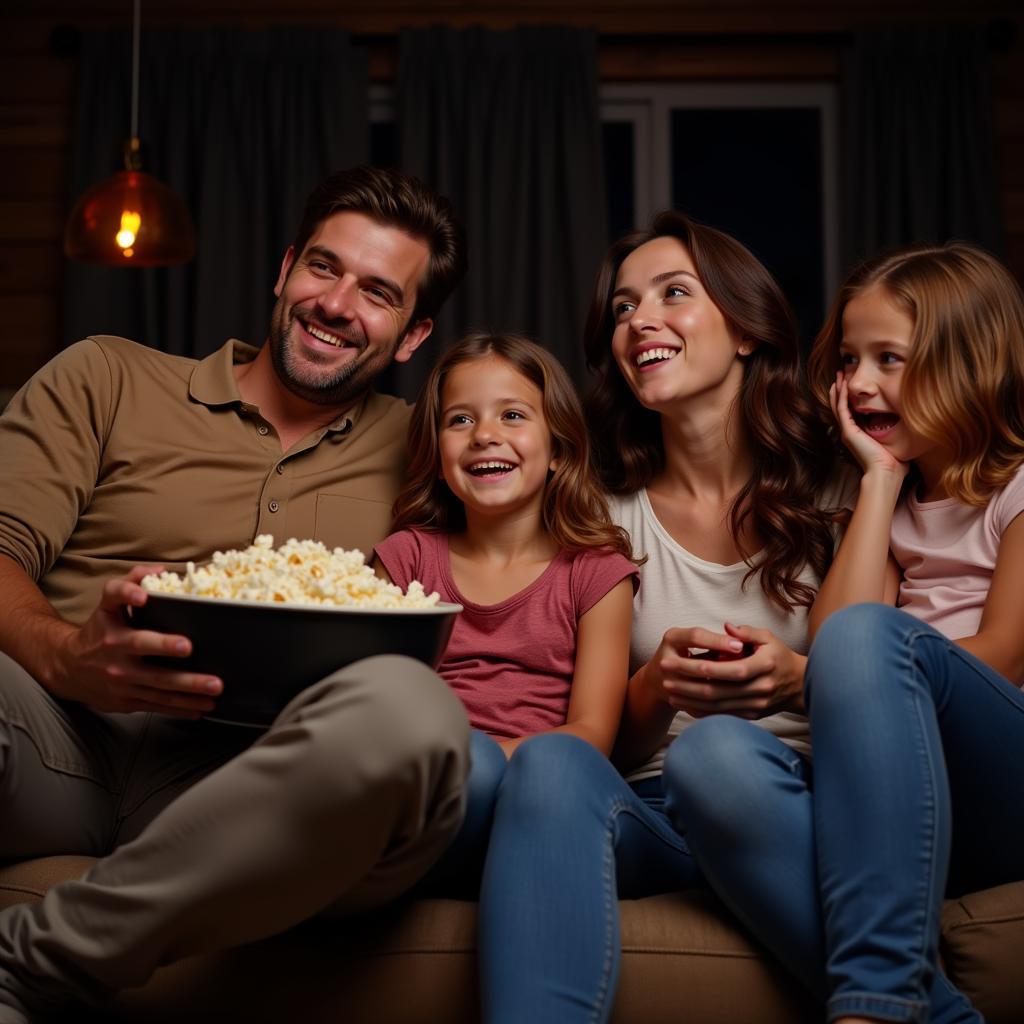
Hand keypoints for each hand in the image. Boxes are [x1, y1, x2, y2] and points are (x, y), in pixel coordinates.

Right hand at [48, 567, 222, 716]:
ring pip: (156, 683)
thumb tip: (161, 570)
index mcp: (111, 621)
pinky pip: (157, 705)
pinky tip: (202, 708)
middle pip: (141, 646)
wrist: (69, 669)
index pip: (115, 600)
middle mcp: (114, 649)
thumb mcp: (108, 605)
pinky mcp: (127, 700)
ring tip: (214, 688)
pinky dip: (180, 708)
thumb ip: (131, 583)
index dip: (128, 595)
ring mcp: (121, 678)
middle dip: (165, 648)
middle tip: (188, 647)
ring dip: (188, 687)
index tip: (142, 596)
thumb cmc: (100, 631)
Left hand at [646, 623, 805, 718]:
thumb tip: (726, 627)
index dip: (706, 668)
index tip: (683, 662)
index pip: (732, 670)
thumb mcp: (768, 638)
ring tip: (670, 693)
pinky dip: (703, 711)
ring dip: (691, 701)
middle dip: (689, 686)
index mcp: (765, 666)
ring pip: (718, 706)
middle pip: (720, 691)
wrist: (799, 685)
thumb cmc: (779, 656)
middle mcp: (761, 689)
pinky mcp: (751, 715)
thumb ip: (747, 632)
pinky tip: (685, 705)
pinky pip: (723, 715)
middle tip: (665, 679)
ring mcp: (756, 705)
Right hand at [829, 372, 908, 483]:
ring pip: (838, 406)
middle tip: (841, 374)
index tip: (850, 384)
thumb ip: (896, 434)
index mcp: (858, 434)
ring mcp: (847, 431)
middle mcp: (850, 432)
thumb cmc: (893, 464)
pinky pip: (842, 410)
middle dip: (840, 390)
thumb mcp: (894, 443)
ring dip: (838, 390)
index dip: (849, 397)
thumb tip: (909, 427)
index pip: (850, 411)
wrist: (886, 473)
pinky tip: (841, 386)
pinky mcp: (849, 431)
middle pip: (841, 406)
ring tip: (838, 376)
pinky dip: (840, 397)